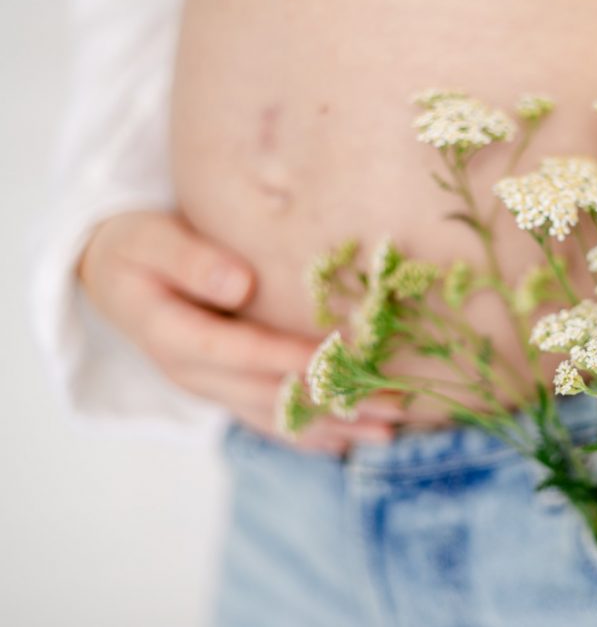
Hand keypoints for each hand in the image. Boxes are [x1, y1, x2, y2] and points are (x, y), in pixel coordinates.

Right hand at [77, 210, 405, 454]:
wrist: (112, 276)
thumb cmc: (137, 248)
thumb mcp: (151, 242)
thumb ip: (192, 261)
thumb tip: (240, 284)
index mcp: (174, 337)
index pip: (245, 352)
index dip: (297, 358)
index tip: (350, 358)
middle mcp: (195, 374)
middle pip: (272, 394)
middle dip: (335, 400)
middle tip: (395, 402)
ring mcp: (211, 389)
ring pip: (277, 418)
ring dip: (333, 426)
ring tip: (387, 430)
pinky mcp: (224, 391)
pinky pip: (269, 421)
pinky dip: (309, 435)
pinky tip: (347, 443)